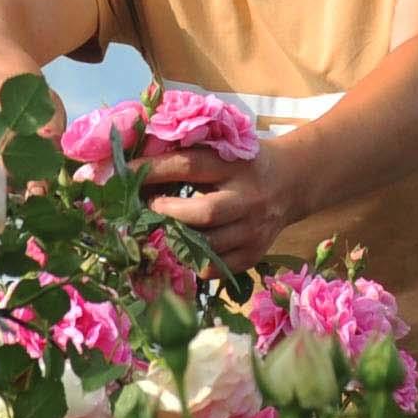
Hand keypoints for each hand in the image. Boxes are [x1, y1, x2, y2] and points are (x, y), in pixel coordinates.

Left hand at [140, 135, 305, 268]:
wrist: (292, 181)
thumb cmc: (244, 162)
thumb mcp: (224, 149)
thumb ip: (189, 158)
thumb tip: (137, 171)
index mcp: (236, 164)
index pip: (189, 166)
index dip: (154, 170)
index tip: (125, 173)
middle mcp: (248, 198)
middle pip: (205, 213)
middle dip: (170, 213)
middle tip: (150, 208)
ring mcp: (254, 229)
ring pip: (210, 246)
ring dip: (177, 241)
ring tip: (161, 231)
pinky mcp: (255, 253)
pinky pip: (217, 267)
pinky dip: (194, 262)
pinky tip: (184, 249)